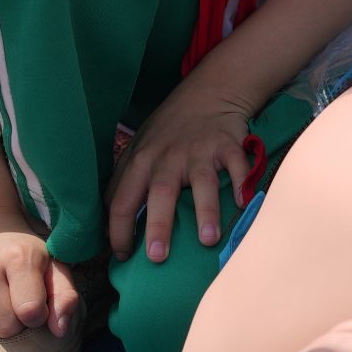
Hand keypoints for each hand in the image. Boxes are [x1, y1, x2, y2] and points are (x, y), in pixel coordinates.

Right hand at [0, 222, 87, 338]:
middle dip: (15, 324)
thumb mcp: (54, 267)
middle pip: (4, 327)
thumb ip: (64, 298)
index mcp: (18, 256)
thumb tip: (59, 331)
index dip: (37, 317)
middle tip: (14, 303)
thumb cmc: (26, 254)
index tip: (36, 304)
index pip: (29, 312)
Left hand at [106, 82, 256, 262]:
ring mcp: (199, 151)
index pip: (122, 200)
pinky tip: (243, 203)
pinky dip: (241, 183)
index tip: (123, 257)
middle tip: (157, 257)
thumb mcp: (137, 150)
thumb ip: (123, 182)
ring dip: (205, 211)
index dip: (119, 230)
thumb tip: (108, 222)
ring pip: (201, 182)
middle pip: (160, 194)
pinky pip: (236, 166)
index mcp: (141, 162)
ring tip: (208, 240)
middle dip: (157, 226)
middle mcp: (168, 158)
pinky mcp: (227, 145)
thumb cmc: (167, 131)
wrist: (207, 94)